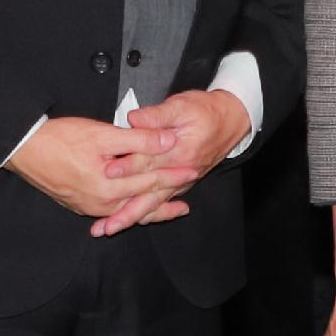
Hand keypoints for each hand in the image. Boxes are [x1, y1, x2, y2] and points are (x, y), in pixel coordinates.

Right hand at [10, 114, 192, 232]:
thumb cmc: (59, 139)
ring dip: (148, 212)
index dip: (174, 176)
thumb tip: (168, 140)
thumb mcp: (103, 134)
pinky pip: (111, 212)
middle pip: (142, 204)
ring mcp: (89, 207)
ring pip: (127, 212)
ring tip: (167, 212)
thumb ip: (138, 140)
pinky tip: (131, 211)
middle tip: (186, 205)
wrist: (24, 148)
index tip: (192, 171)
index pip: (151, 181)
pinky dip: (126, 211)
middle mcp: (101, 203)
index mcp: (110, 187)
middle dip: (166, 203)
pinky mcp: (80, 205)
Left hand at [107, 88, 248, 234]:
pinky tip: (128, 222)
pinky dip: (145, 215)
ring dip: (131, 217)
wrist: (231, 120)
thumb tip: (134, 118)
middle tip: (105, 222)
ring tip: (110, 229)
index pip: (149, 161)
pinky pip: (160, 204)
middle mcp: (181, 172)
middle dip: (126, 209)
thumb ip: (157, 115)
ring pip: (153, 204)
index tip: (108, 172)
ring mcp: (181, 181)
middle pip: (149, 194)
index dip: (128, 166)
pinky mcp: (180, 184)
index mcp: (180, 151)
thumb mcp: (183, 105)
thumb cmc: (205, 111)